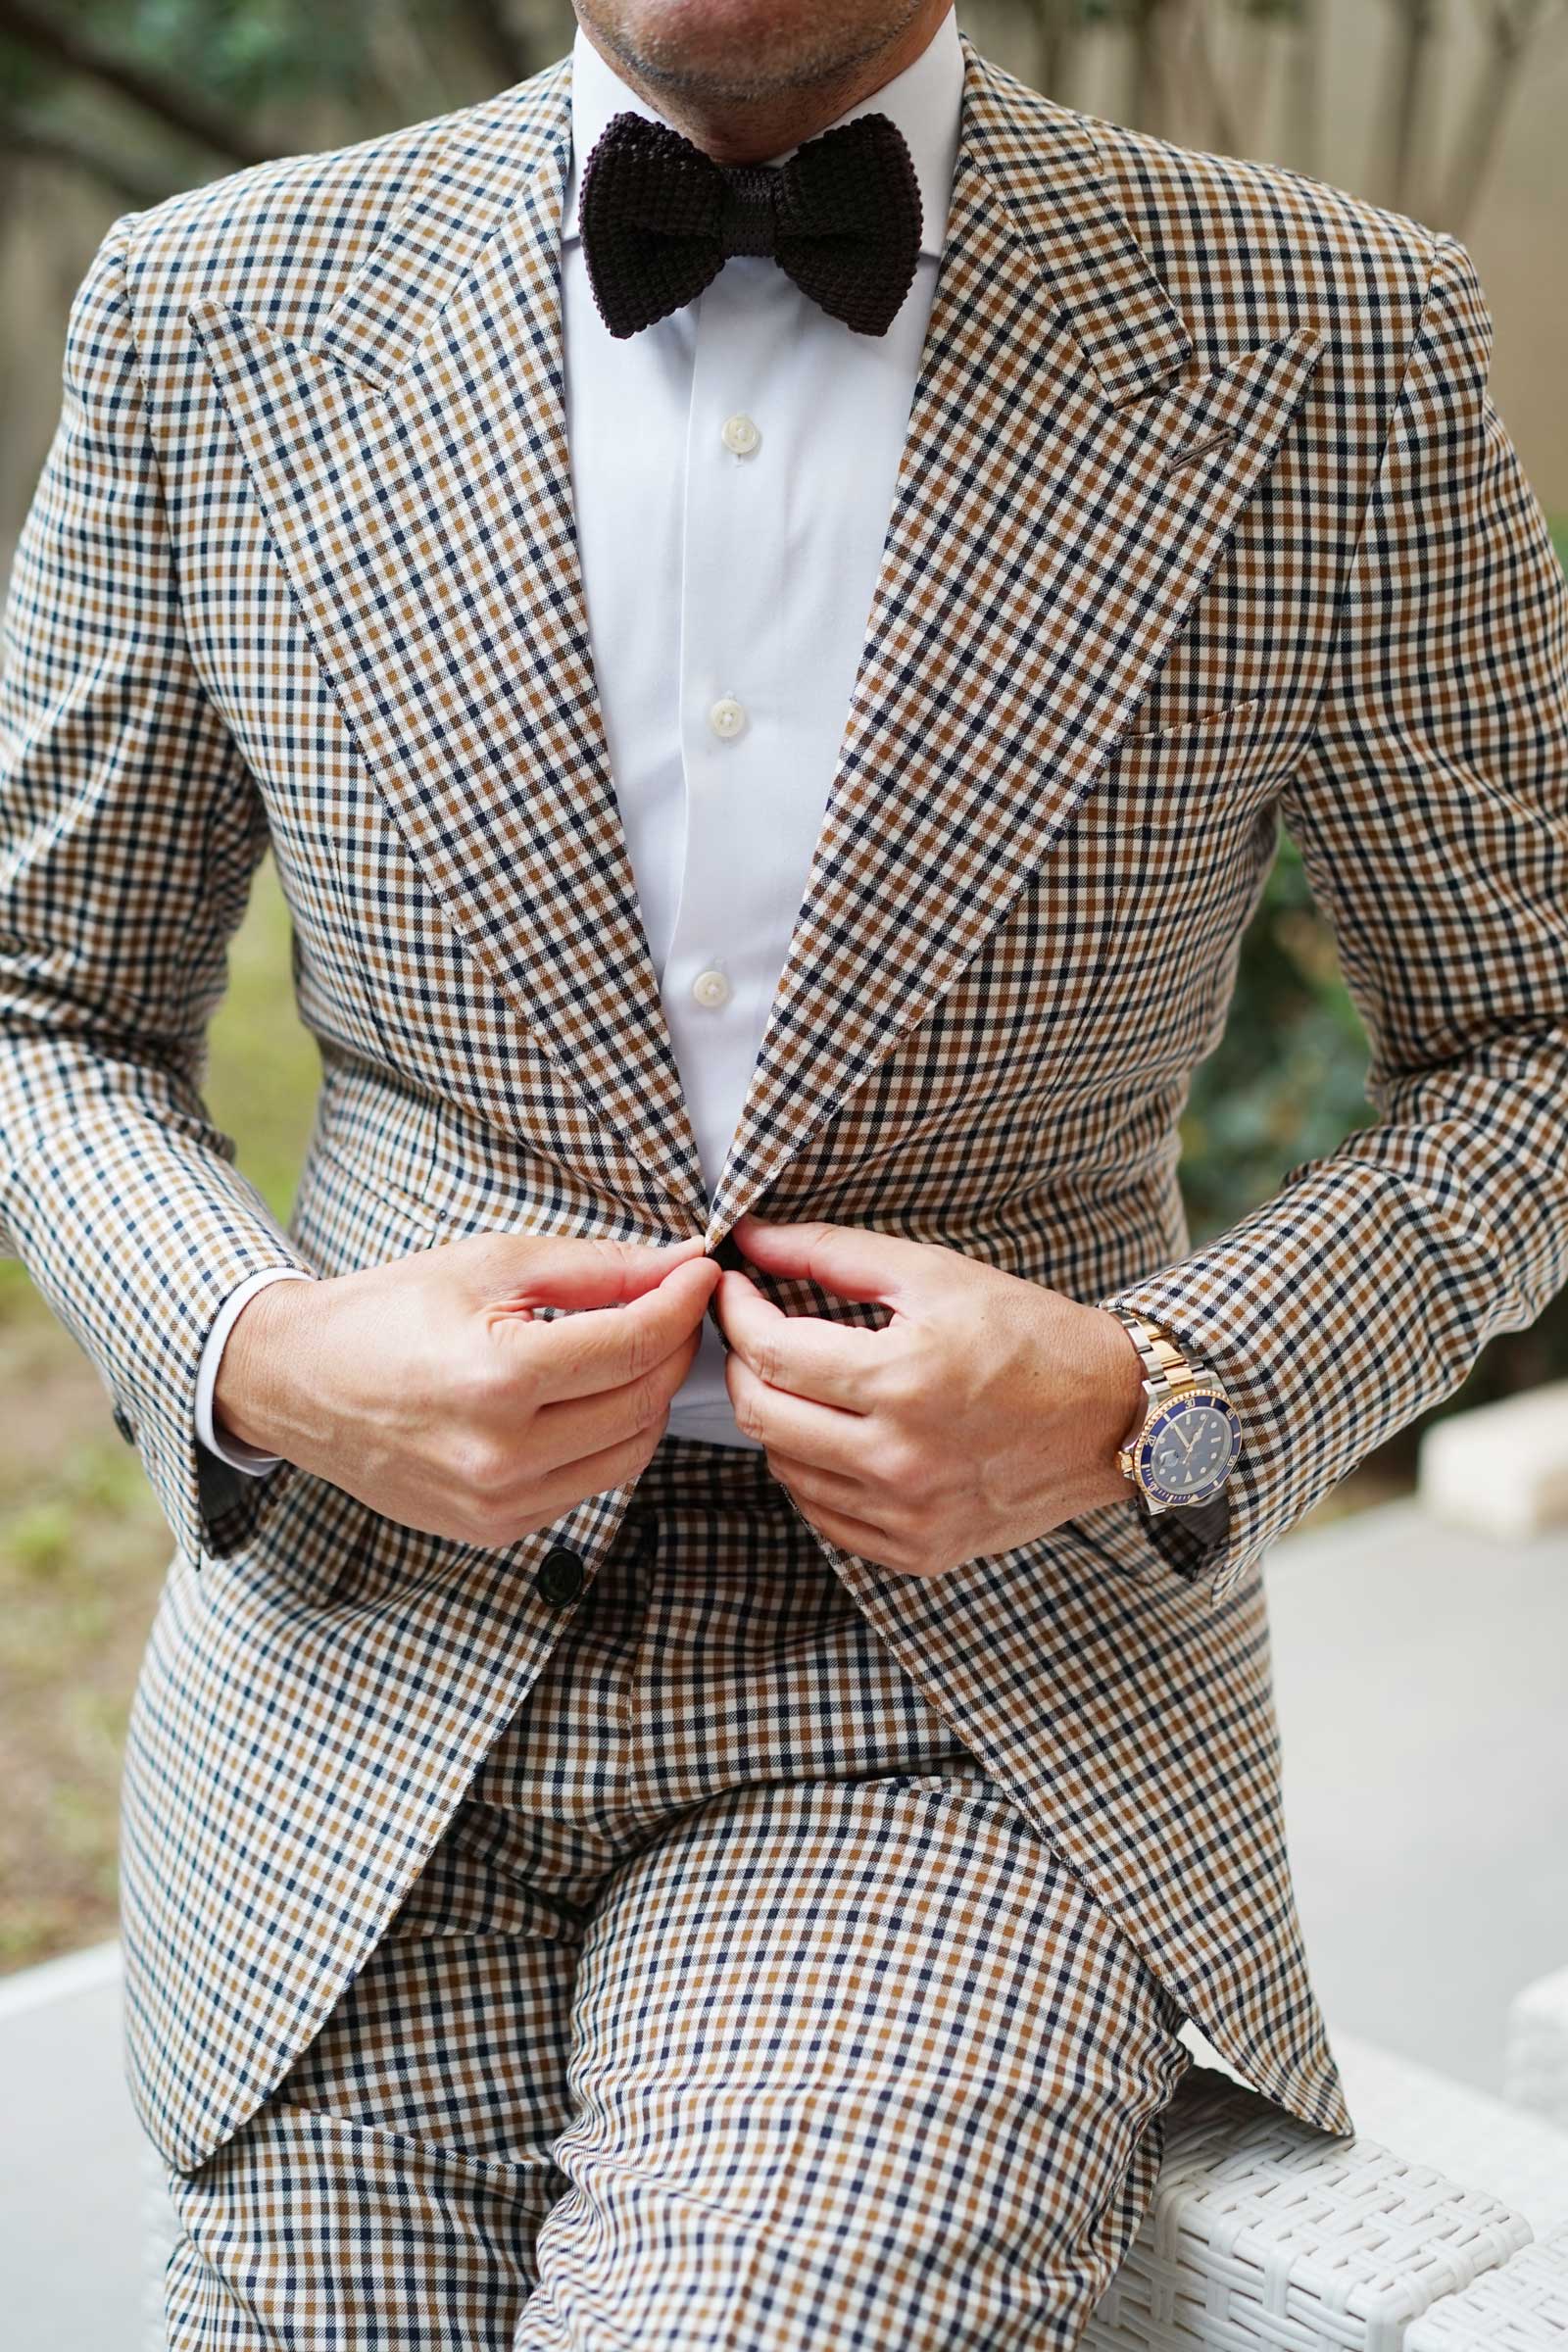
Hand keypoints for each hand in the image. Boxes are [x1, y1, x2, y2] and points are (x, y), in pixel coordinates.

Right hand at [214, 1230, 718, 1543]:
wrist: (298, 1383)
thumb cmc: (387, 1312)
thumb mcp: (490, 1264)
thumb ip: (597, 1268)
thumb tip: (680, 1263)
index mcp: (498, 1379)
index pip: (635, 1344)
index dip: (683, 1303)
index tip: (700, 1273)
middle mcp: (501, 1455)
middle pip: (644, 1403)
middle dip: (674, 1348)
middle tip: (672, 1306)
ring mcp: (498, 1503)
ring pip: (630, 1452)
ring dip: (648, 1397)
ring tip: (630, 1350)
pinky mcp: (495, 1529)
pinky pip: (589, 1485)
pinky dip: (607, 1439)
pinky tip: (585, 1398)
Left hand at [715, 1216, 1145, 1577]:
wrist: (1113, 1416)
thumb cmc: (1029, 1335)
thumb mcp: (934, 1275)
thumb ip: (832, 1253)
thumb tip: (752, 1239)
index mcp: (902, 1381)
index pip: (769, 1352)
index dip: (736, 1313)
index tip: (735, 1289)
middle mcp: (900, 1460)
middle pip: (761, 1415)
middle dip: (741, 1365)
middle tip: (757, 1332)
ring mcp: (908, 1516)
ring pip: (785, 1469)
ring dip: (778, 1417)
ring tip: (806, 1381)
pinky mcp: (919, 1552)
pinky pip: (825, 1517)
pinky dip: (813, 1472)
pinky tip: (838, 1435)